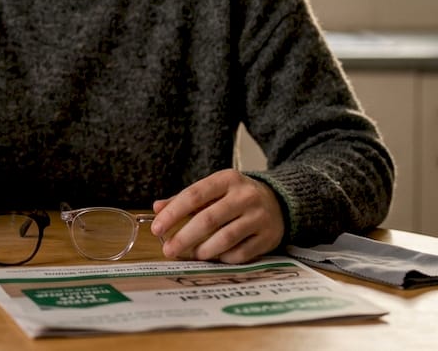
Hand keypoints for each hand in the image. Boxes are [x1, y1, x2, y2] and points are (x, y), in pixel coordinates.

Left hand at [150, 169, 284, 263]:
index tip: (157, 228)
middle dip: (184, 237)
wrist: (281, 202)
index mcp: (227, 179)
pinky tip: (215, 257)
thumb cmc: (237, 197)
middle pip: (209, 219)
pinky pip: (242, 254)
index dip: (173, 213)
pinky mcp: (268, 238)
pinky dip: (224, 258)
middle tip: (168, 250)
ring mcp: (259, 217)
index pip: (195, 195)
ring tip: (191, 255)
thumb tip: (157, 208)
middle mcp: (245, 196)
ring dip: (203, 250)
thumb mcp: (214, 190)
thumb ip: (185, 199)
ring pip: (226, 238)